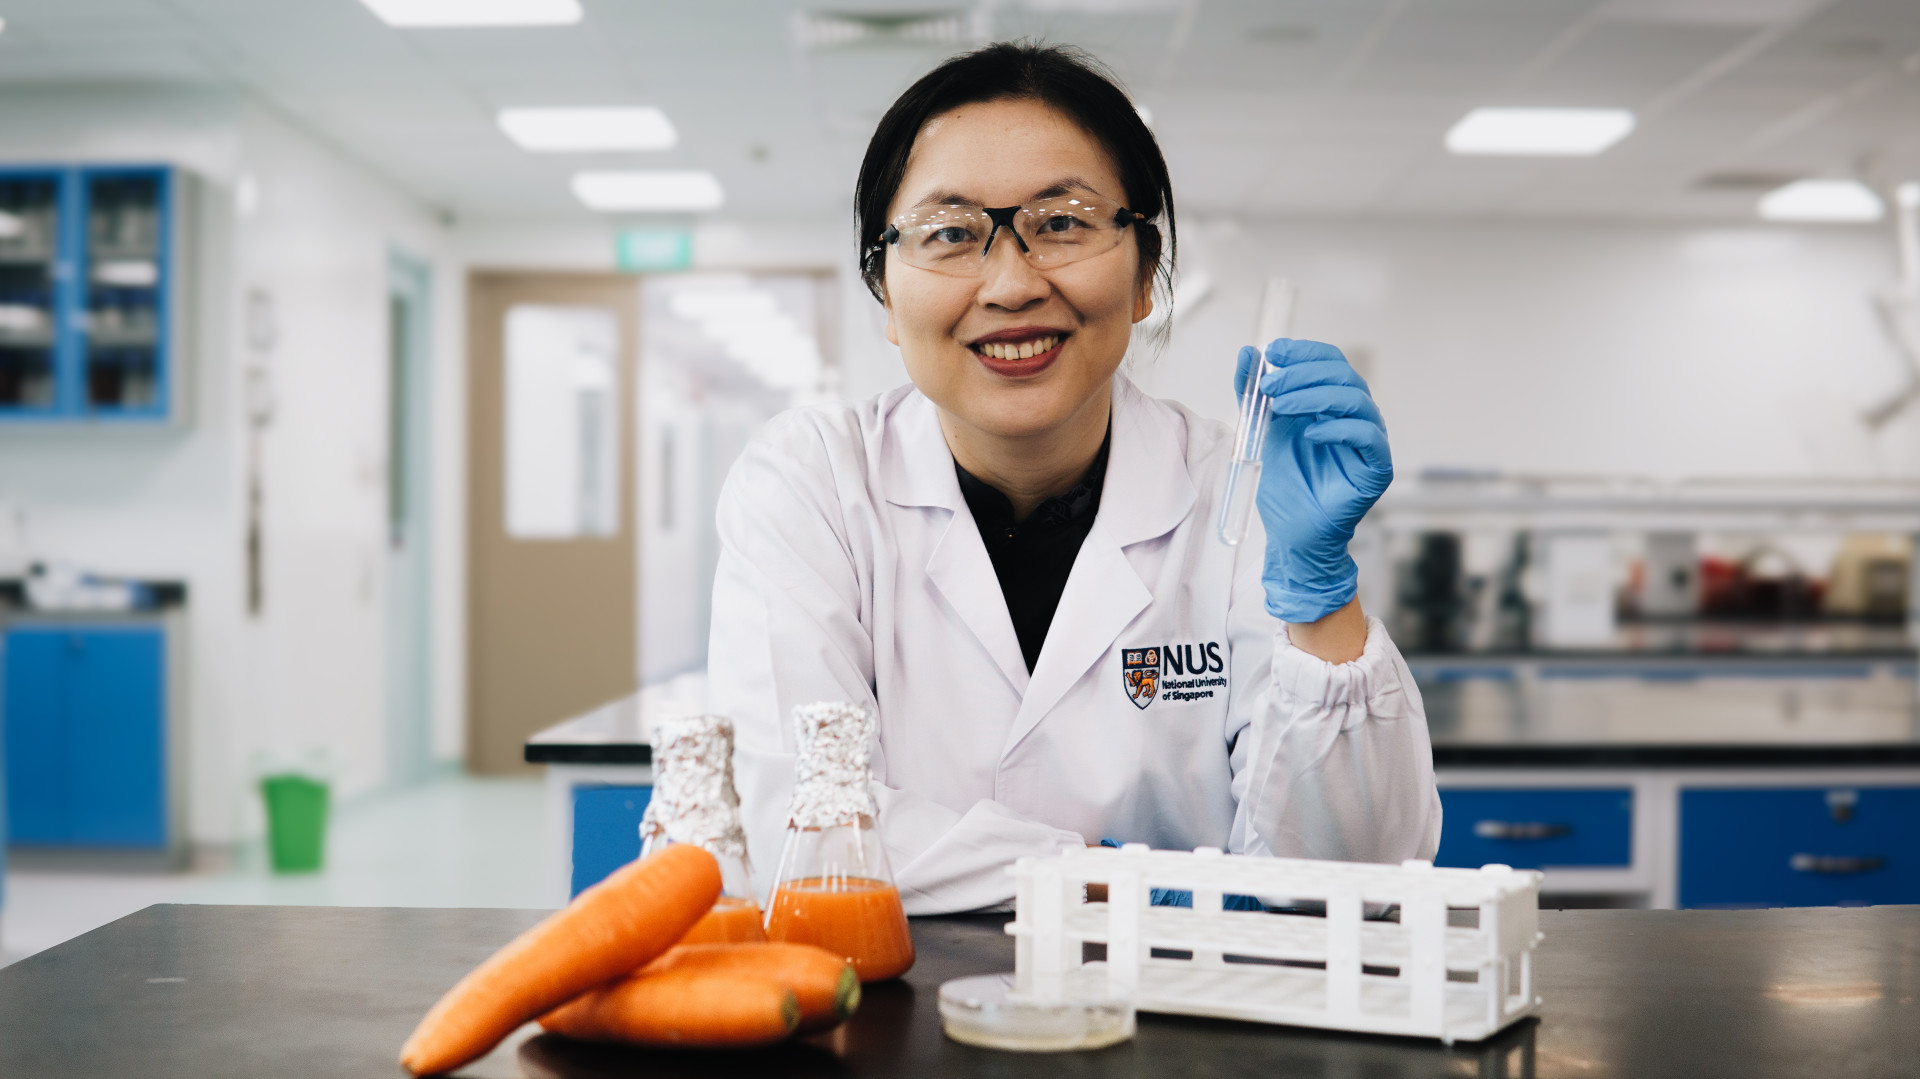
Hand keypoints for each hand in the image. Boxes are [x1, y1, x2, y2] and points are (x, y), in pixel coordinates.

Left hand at [1233, 339, 1392, 623]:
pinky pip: (1367, 436)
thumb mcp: (1263, 429)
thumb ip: (1254, 394)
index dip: (1304, 352)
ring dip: (1314, 396)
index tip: (1273, 352)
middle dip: (1303, 373)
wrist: (1293, 531)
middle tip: (1270, 384)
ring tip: (1280, 406)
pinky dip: (1338, 428)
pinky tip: (1310, 433)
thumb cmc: (1286, 481)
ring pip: (1355, 400)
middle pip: (1343, 375)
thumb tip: (1247, 353)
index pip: (1329, 362)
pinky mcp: (1377, 467)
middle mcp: (1355, 416)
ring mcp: (1369, 440)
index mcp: (1333, 402)